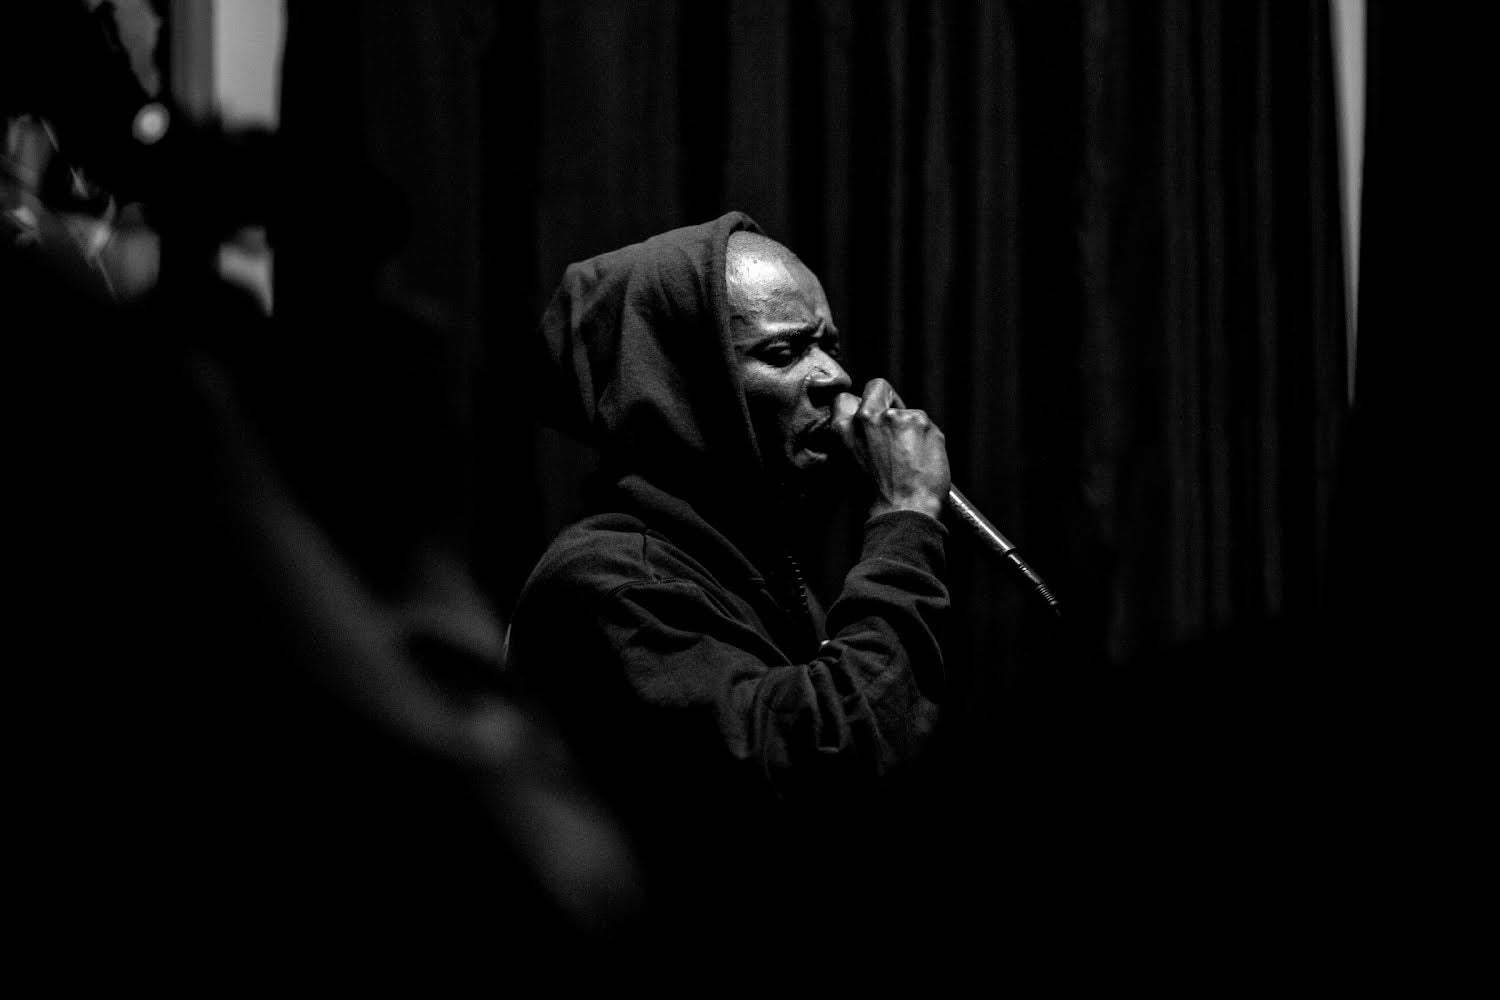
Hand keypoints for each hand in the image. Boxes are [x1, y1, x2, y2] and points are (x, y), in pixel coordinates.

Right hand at [832, 378, 949, 520]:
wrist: (904, 510)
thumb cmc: (877, 497)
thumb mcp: (849, 464)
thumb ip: (855, 437)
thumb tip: (867, 424)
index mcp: (843, 428)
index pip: (846, 398)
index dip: (860, 405)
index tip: (871, 416)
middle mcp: (866, 417)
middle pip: (877, 387)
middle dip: (887, 400)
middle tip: (895, 425)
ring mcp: (894, 416)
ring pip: (907, 410)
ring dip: (910, 427)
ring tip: (911, 456)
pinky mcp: (920, 421)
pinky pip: (926, 422)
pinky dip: (928, 438)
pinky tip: (923, 458)